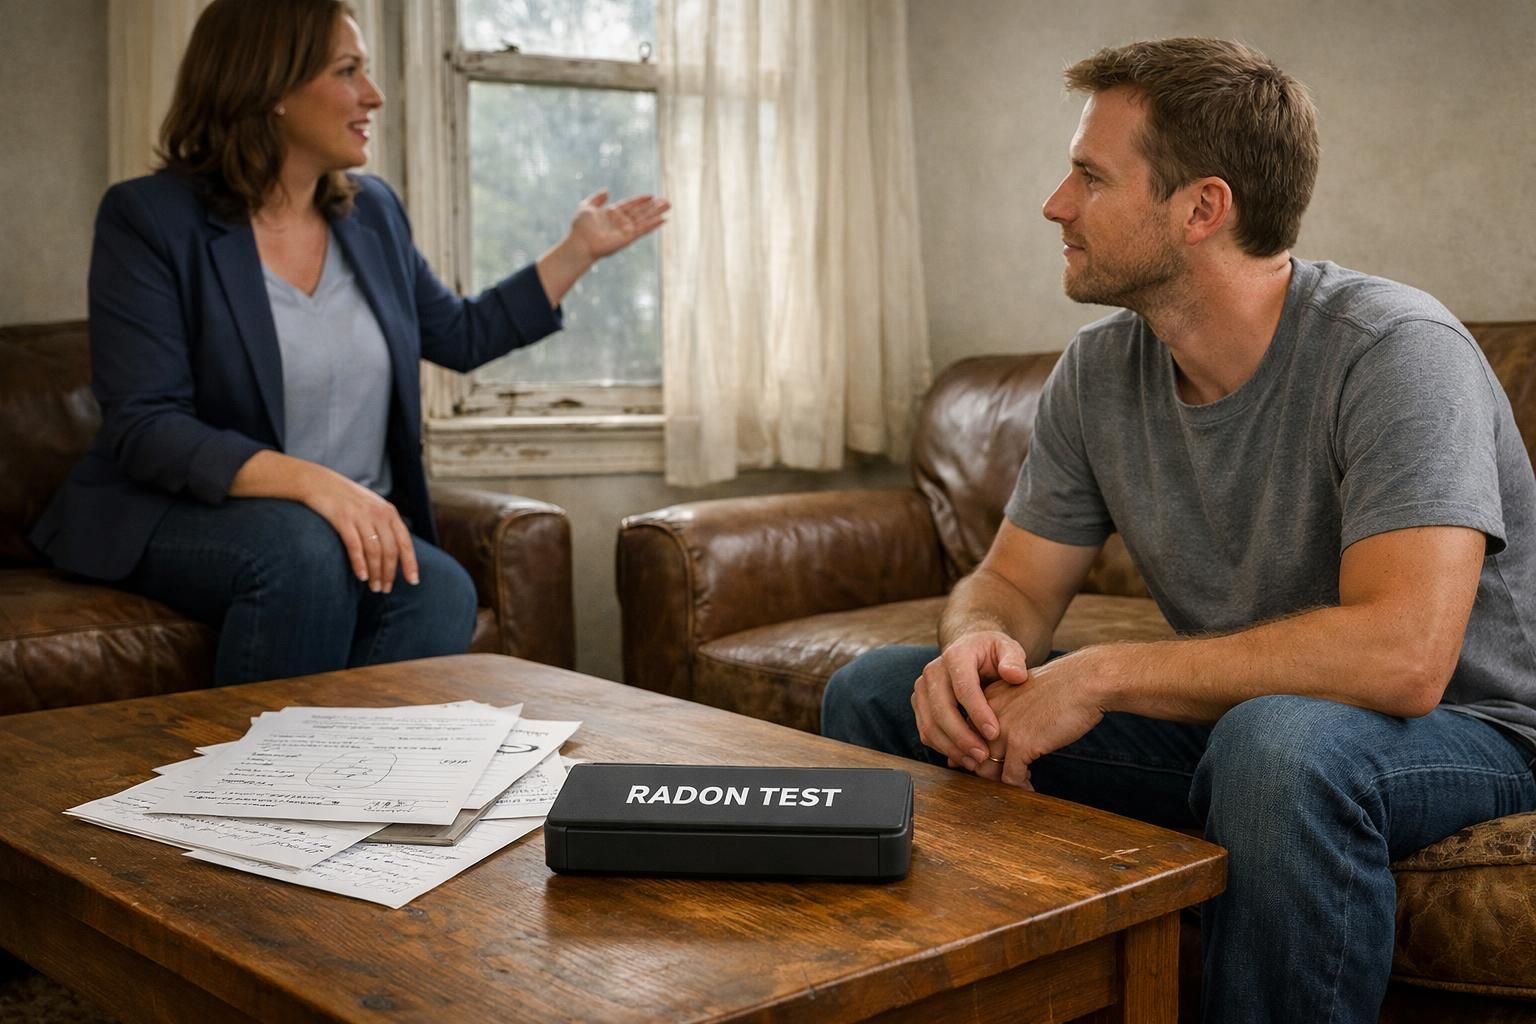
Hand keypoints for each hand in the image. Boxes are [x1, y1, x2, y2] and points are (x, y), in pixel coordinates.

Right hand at [297, 463, 418, 593]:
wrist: (319, 482)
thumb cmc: (347, 500)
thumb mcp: (372, 508)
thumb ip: (385, 525)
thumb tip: (396, 552)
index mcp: (389, 513)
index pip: (405, 542)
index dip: (410, 563)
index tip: (413, 581)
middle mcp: (379, 514)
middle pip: (390, 550)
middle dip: (390, 573)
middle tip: (385, 589)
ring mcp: (361, 516)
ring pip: (374, 551)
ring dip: (376, 573)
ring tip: (374, 587)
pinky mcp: (343, 519)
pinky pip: (355, 546)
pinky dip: (359, 564)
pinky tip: (361, 576)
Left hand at [566, 189, 669, 261]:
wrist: (580, 243)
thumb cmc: (580, 227)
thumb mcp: (586, 206)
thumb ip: (597, 198)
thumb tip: (607, 191)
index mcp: (611, 213)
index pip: (630, 205)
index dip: (640, 200)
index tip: (651, 195)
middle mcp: (621, 222)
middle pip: (641, 211)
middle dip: (653, 206)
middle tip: (667, 201)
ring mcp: (625, 230)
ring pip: (645, 218)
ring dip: (657, 212)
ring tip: (668, 206)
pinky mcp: (629, 238)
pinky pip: (643, 229)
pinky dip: (653, 224)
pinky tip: (663, 219)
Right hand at [911, 631, 1030, 771]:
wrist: (970, 651)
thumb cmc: (991, 653)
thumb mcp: (1007, 648)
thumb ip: (1013, 659)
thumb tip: (1014, 675)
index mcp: (955, 656)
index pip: (963, 688)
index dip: (977, 713)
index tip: (994, 733)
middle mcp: (933, 671)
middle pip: (941, 710)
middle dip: (962, 737)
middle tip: (984, 755)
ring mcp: (922, 689)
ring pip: (929, 725)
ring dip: (951, 747)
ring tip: (975, 762)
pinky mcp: (919, 704)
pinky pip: (925, 731)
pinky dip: (943, 748)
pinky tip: (964, 758)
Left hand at [972, 651, 1105, 789]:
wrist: (1084, 681)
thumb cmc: (1061, 687)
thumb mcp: (1022, 693)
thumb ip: (1006, 712)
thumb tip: (1001, 737)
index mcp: (986, 699)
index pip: (968, 733)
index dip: (979, 753)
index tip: (993, 763)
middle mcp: (988, 714)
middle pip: (974, 754)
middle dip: (988, 771)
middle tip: (1005, 776)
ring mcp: (1002, 730)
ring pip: (988, 770)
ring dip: (1002, 783)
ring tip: (1018, 783)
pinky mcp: (1021, 744)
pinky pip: (1011, 778)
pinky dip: (1020, 787)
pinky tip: (1030, 786)